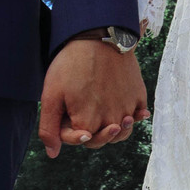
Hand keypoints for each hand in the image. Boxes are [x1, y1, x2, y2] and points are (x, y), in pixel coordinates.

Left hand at [38, 37, 149, 158]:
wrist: (99, 35)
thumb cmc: (71, 64)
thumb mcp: (51, 96)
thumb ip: (50, 128)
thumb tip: (52, 154)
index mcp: (89, 123)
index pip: (83, 141)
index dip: (73, 132)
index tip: (69, 115)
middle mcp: (112, 121)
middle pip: (103, 139)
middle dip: (92, 130)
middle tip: (85, 111)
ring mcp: (128, 108)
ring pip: (122, 132)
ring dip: (114, 129)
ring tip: (108, 118)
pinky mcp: (139, 95)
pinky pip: (139, 115)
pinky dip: (135, 116)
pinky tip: (128, 111)